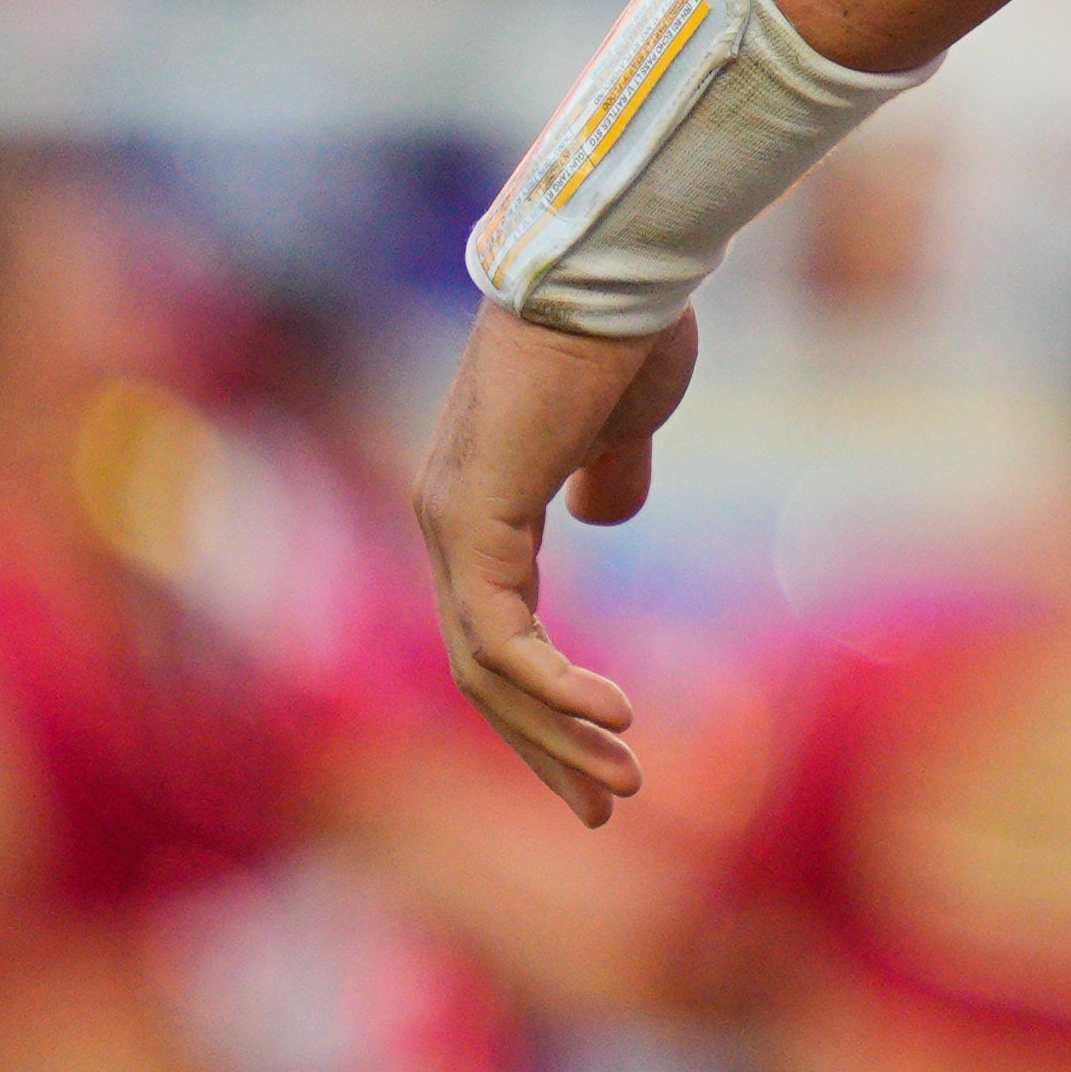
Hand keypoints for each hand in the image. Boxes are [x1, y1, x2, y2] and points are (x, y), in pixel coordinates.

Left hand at [411, 303, 699, 821]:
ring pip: (486, 670)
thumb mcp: (625, 421)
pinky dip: (555, 685)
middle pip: (483, 672)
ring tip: (619, 786)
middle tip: (606, 807)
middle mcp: (445, 521)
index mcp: (476, 503)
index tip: (611, 748)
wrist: (610, 264)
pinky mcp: (474, 517)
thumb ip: (607, 472)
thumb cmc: (624, 328)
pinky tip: (613, 716)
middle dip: (547, 747)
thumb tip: (603, 514)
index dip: (549, 699)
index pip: (495, 631)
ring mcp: (450, 522)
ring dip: (555, 736)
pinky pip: (501, 634)